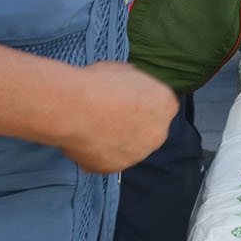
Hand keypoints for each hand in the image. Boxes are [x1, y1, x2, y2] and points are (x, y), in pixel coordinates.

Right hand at [62, 61, 179, 172]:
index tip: (123, 101)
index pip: (160, 107)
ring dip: (115, 140)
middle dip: (131, 125)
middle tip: (108, 115)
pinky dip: (97, 153)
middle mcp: (158, 133)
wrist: (73, 107)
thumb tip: (131, 89)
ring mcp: (137, 154)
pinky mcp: (115, 168)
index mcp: (166, 106)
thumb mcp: (126, 72)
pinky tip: (84, 139)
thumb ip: (136, 86)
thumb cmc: (98, 84)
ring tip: (92, 126)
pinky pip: (107, 160)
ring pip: (128, 148)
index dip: (140, 104)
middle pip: (147, 131)